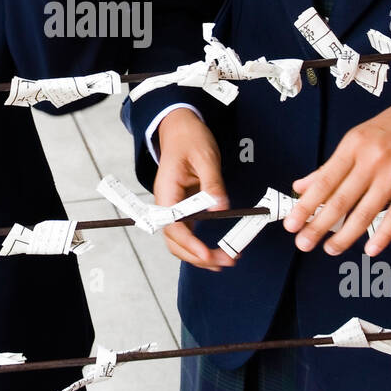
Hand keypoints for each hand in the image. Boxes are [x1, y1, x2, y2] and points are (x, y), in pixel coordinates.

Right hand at [154, 109, 236, 271]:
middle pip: (175, 241)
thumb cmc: (190, 139)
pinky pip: (188, 232)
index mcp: (166, 192)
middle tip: (225, 262)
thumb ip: (212, 184)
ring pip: (180, 241)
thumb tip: (221, 207)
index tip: (207, 254)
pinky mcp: (183, 208)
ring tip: (224, 261)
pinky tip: (216, 252)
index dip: (190, 243)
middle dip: (197, 256)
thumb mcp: (205, 157)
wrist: (180, 129)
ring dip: (199, 256)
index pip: (173, 226)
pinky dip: (200, 245)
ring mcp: (173, 208)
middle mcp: (166, 204)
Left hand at [283, 99, 390, 257]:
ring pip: (366, 211)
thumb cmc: (390, 129)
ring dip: (346, 235)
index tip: (292, 223)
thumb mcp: (356, 139)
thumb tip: (301, 187)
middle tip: (303, 243)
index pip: (324, 181)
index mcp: (353, 146)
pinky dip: (383, 235)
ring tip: (331, 248)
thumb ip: (329, 166)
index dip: (306, 205)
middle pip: (342, 199)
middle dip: (320, 225)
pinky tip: (370, 249)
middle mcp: (372, 160)